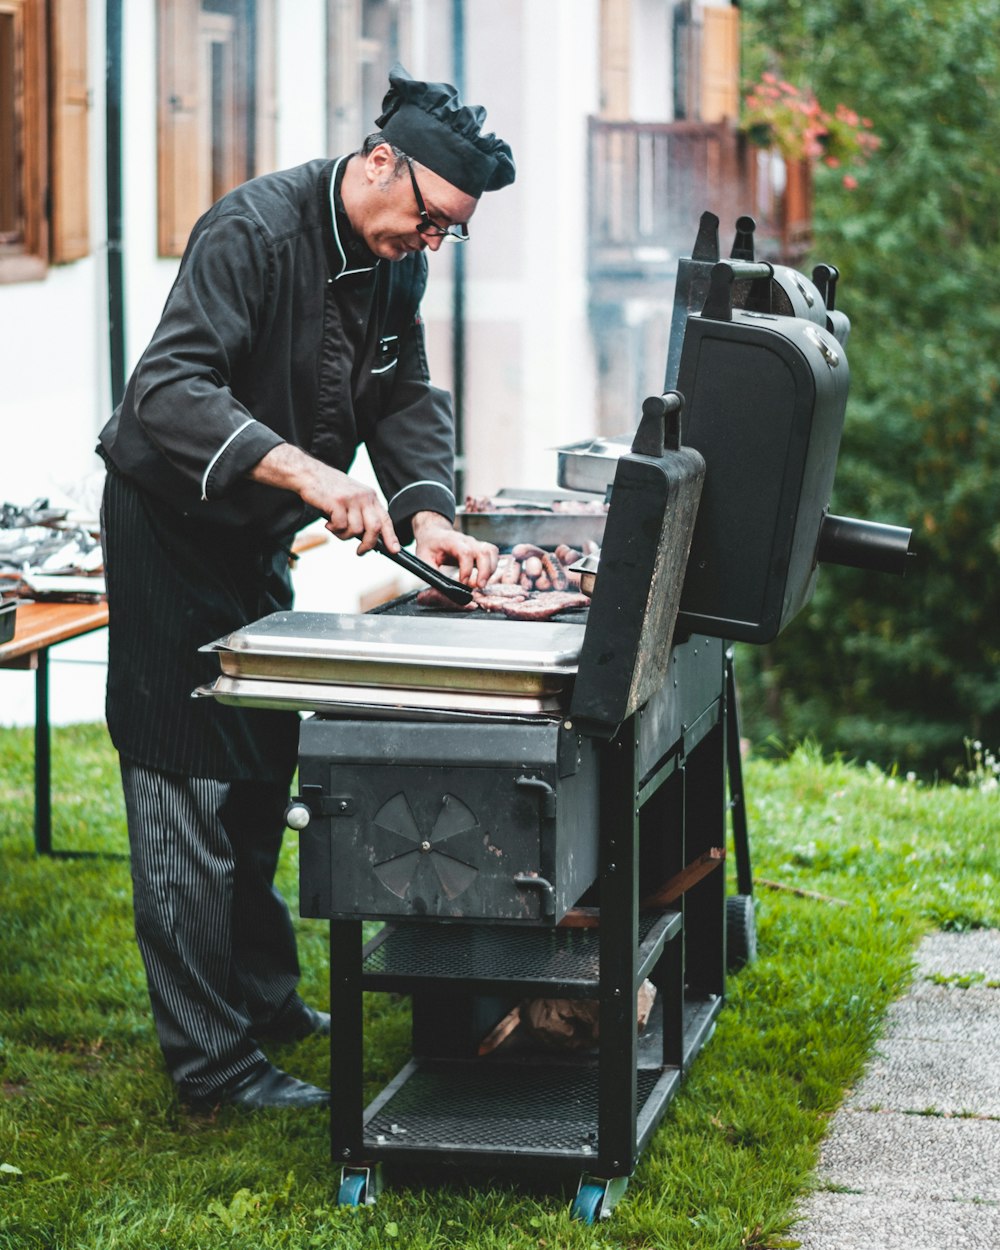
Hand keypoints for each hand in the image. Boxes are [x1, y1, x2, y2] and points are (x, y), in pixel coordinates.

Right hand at [249, 444, 398, 553]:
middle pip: (375, 528)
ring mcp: (351, 499)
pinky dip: (334, 530)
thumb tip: (369, 537)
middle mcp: (364, 497)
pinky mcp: (337, 502)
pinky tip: (328, 523)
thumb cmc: (329, 489)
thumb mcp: (353, 497)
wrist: (309, 474)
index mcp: (370, 496)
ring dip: (344, 535)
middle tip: (360, 551)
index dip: (391, 536)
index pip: (385, 519)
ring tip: (335, 528)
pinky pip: (341, 526)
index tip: (395, 550)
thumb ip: (362, 512)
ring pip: (356, 530)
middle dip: (369, 544)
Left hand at [411, 511, 497, 586]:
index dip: (467, 568)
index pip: (465, 552)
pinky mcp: (480, 547)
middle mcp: (466, 540)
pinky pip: (492, 554)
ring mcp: (475, 543)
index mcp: (451, 541)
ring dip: (490, 570)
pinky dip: (492, 566)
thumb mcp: (423, 559)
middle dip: (485, 571)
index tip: (463, 582)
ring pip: (491, 552)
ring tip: (481, 583)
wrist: (434, 534)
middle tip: (479, 586)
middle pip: (483, 552)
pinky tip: (484, 576)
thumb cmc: (429, 546)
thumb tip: (444, 588)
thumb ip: (433, 573)